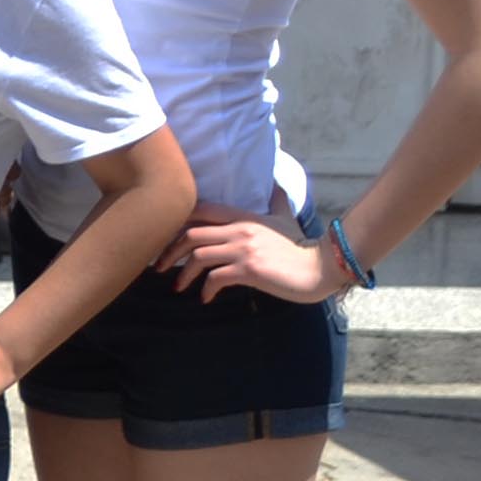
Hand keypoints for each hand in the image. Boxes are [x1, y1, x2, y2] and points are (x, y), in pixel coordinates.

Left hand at [168, 201, 353, 304]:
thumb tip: (276, 183)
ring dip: (184, 274)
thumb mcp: (285, 218)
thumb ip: (276, 201)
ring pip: (199, 256)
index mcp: (244, 216)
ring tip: (179, 287)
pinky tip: (206, 298)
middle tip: (160, 266)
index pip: (201, 210)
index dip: (178, 222)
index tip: (166, 239)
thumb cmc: (299, 246)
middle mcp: (240, 229)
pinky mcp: (249, 269)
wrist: (319, 267)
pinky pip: (216, 278)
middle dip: (169, 251)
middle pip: (190, 233)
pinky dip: (206, 289)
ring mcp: (244, 249)